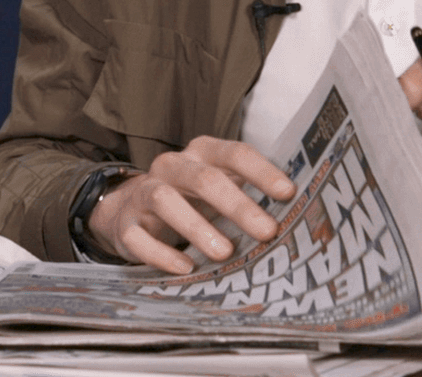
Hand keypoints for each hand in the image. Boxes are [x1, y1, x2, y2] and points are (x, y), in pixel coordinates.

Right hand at [87, 136, 295, 274]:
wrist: (128, 209)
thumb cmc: (189, 199)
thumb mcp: (218, 189)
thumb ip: (248, 195)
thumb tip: (296, 218)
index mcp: (201, 153)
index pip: (234, 153)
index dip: (261, 172)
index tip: (288, 193)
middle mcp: (171, 167)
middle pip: (203, 178)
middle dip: (238, 205)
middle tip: (267, 231)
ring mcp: (144, 193)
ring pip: (165, 200)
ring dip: (197, 226)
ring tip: (224, 253)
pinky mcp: (125, 224)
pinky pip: (138, 236)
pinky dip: (161, 254)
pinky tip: (185, 268)